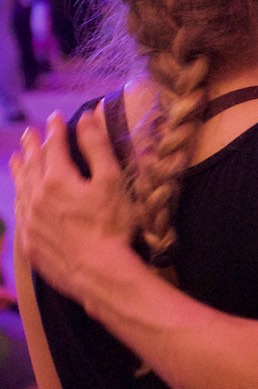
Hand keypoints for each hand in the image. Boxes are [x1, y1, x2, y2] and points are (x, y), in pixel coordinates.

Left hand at [10, 106, 138, 300]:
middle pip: (31, 165)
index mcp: (57, 179)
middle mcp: (36, 197)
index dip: (55, 130)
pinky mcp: (30, 242)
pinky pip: (19, 213)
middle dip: (31, 147)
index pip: (54, 147)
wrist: (97, 271)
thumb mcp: (112, 181)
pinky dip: (19, 198)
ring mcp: (30, 221)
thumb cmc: (111, 225)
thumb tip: (86, 117)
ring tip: (15, 159)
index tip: (55, 117)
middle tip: (29, 134)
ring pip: (20, 189)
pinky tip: (21, 197)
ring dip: (19, 171)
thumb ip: (97, 147)